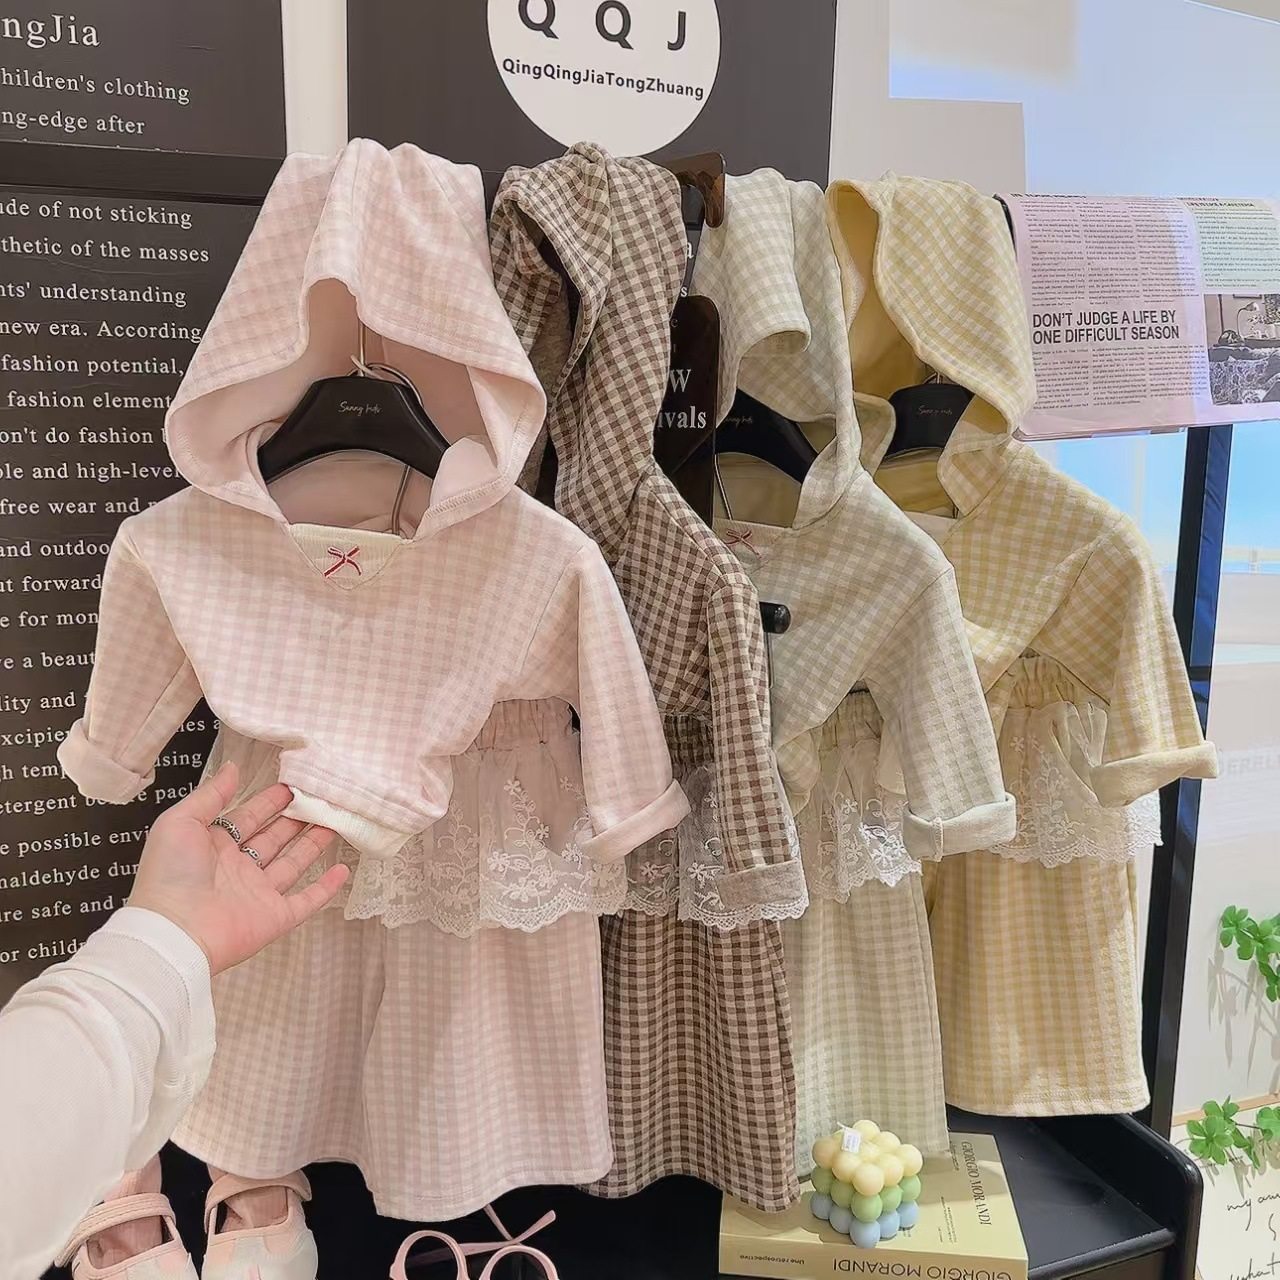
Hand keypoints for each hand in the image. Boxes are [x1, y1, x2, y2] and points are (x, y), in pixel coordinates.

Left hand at [129, 762, 349, 974]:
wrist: (174, 933)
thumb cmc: (170, 875)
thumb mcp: (180, 822)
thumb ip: (210, 795)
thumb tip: (234, 767)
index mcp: (214, 847)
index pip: (248, 818)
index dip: (269, 802)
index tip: (293, 784)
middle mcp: (238, 869)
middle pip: (274, 838)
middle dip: (296, 818)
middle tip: (321, 798)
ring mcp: (258, 894)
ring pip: (293, 864)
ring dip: (314, 843)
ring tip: (335, 820)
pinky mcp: (275, 918)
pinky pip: (306, 901)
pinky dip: (326, 888)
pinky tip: (343, 870)